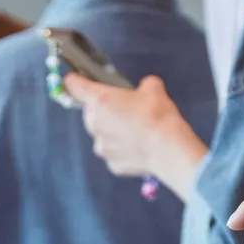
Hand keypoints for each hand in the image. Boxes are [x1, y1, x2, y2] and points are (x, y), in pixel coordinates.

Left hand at [66, 75, 207, 201]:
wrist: (168, 149)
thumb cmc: (157, 114)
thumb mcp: (153, 88)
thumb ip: (141, 86)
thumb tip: (143, 91)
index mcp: (99, 100)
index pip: (75, 86)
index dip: (76, 80)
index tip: (78, 79)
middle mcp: (94, 124)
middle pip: (90, 112)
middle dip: (103, 109)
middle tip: (124, 109)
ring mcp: (101, 147)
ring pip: (101, 135)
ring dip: (111, 131)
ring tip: (133, 131)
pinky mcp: (111, 164)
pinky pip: (113, 153)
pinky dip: (122, 149)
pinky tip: (138, 147)